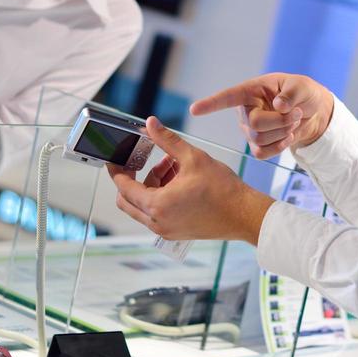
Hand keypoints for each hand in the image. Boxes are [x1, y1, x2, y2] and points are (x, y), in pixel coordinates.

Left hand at [107, 116, 273, 244]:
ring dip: (150, 186)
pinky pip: (156, 213)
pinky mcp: (175, 232)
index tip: (114, 160)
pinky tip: (179, 180)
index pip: (123, 187)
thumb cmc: (222, 190)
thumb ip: (167, 140)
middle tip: (141, 162)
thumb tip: (150, 124)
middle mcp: (157, 222)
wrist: (244, 214)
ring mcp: (166, 230)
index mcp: (157, 205)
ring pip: (143, 206)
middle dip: (133, 179)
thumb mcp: (192, 158)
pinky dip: (160, 196)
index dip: (116, 171)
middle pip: (127, 201)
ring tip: (172, 165)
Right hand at [190, 72, 334, 159]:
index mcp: (251, 91)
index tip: (194, 109)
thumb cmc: (303, 94)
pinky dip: (278, 147)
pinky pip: (261, 153)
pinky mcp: (258, 145)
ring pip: (259, 139)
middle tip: (295, 113)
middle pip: (254, 124)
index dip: (211, 104)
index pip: (228, 97)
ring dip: (283, 131)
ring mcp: (249, 130)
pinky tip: (287, 138)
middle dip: (280, 121)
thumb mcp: (302, 87)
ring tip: (294, 120)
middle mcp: (245, 111)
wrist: (313, 112)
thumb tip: (279, 106)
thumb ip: (291, 94)